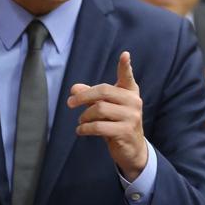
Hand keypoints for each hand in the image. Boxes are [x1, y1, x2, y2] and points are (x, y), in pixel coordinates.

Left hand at [67, 51, 147, 180]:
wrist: (132, 150)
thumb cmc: (117, 124)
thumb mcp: (105, 109)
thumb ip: (91, 97)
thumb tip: (74, 88)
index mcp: (130, 93)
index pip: (127, 77)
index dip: (125, 66)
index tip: (125, 55)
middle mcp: (134, 102)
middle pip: (104, 92)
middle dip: (84, 97)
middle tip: (70, 103)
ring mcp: (131, 117)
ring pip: (99, 109)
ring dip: (84, 116)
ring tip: (81, 122)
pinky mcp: (125, 131)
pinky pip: (99, 126)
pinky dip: (85, 128)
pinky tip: (81, 130)